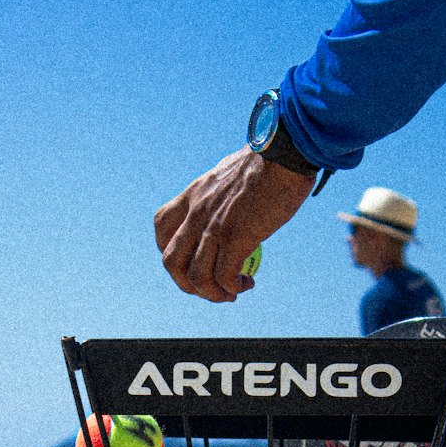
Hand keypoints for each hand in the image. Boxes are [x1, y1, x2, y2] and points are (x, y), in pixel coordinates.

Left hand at [155, 148, 314, 302]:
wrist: (285, 153)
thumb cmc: (268, 162)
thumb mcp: (230, 175)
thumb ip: (221, 196)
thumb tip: (230, 211)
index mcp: (193, 194)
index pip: (161, 227)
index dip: (169, 251)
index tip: (191, 259)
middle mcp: (197, 212)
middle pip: (171, 262)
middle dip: (186, 284)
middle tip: (209, 288)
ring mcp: (214, 226)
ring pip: (196, 277)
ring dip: (213, 293)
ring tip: (232, 292)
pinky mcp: (235, 237)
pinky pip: (224, 276)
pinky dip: (232, 287)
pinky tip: (247, 283)